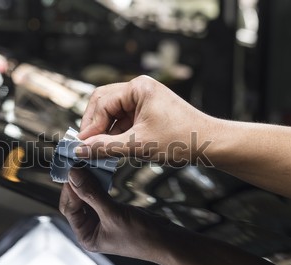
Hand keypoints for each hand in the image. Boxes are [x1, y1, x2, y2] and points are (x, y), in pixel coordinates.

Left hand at [59, 167, 170, 261]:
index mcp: (86, 236)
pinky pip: (98, 194)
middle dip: (76, 184)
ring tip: (87, 166)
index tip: (73, 171)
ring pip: (86, 196)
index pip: (69, 208)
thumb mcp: (113, 214)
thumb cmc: (140, 235)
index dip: (70, 190)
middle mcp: (90, 228)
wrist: (165, 240)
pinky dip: (98, 184)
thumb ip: (92, 194)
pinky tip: (99, 173)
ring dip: (87, 182)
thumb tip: (73, 175)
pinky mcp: (111, 211)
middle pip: (75, 201)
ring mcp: (101, 219)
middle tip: (78, 166)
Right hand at [76, 75, 214, 164]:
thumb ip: (105, 147)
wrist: (210, 144)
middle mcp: (139, 89)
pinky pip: (122, 120)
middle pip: (103, 103)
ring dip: (104, 131)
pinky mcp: (146, 112)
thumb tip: (80, 150)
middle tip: (86, 146)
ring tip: (98, 150)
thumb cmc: (181, 139)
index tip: (81, 146)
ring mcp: (143, 100)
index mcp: (138, 88)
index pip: (102, 103)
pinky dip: (115, 134)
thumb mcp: (138, 145)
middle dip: (93, 125)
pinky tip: (111, 149)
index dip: (90, 126)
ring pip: (112, 113)